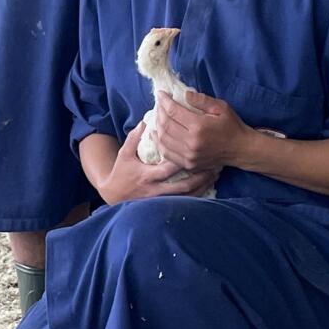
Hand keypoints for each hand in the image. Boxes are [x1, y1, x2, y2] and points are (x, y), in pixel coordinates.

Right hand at [98, 120, 217, 203]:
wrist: (113, 196)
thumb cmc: (120, 173)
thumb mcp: (124, 154)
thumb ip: (134, 137)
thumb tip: (146, 121)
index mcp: (146, 175)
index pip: (168, 168)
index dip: (182, 160)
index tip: (197, 150)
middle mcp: (155, 190)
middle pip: (183, 186)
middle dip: (199, 177)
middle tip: (213, 166)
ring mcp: (160, 200)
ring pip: (186, 197)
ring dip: (202, 186)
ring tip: (214, 175)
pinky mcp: (163, 206)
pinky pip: (183, 203)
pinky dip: (197, 195)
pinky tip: (207, 186)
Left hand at [153, 88, 250, 174]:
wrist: (241, 149)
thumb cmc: (232, 126)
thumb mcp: (221, 107)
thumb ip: (202, 100)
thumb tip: (184, 94)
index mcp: (199, 126)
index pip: (173, 112)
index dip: (164, 101)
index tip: (160, 94)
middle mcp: (191, 142)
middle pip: (165, 125)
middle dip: (159, 112)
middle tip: (158, 104)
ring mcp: (189, 155)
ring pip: (163, 140)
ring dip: (157, 127)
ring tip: (157, 117)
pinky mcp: (188, 164)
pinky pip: (167, 154)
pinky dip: (159, 143)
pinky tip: (157, 134)